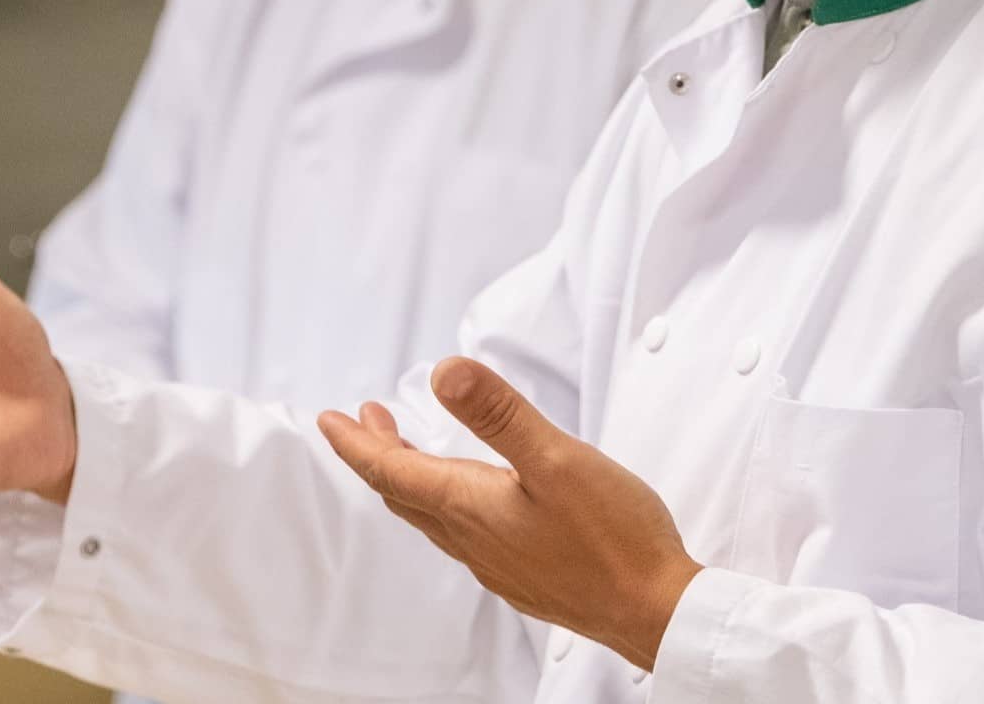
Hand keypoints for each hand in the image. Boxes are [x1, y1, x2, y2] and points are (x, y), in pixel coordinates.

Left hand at [318, 358, 702, 672]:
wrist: (654, 611)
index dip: (356, 442)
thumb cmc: (614, 540)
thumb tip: (447, 372)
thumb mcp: (557, 459)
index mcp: (472, 507)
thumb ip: (500, 414)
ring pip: (434, 517)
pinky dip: (448, 503)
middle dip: (378, 454)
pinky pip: (465, 535)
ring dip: (412, 478)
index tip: (329, 419)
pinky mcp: (525, 574)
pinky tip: (474, 498)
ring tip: (411, 450)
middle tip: (364, 421)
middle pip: (406, 494)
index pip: (392, 472)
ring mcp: (499, 562)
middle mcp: (475, 540)